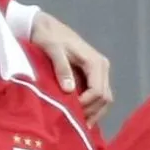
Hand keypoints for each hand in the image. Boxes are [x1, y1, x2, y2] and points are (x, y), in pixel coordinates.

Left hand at [29, 11, 113, 126]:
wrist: (44, 26)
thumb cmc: (48, 36)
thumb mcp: (52, 49)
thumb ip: (61, 68)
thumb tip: (69, 90)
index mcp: (95, 62)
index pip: (98, 91)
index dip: (86, 105)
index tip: (70, 110)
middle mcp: (102, 67)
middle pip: (105, 98)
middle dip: (91, 112)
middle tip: (74, 122)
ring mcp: (99, 72)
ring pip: (104, 99)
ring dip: (93, 112)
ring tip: (77, 123)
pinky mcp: (93, 76)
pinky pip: (98, 96)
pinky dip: (91, 107)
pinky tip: (80, 116)